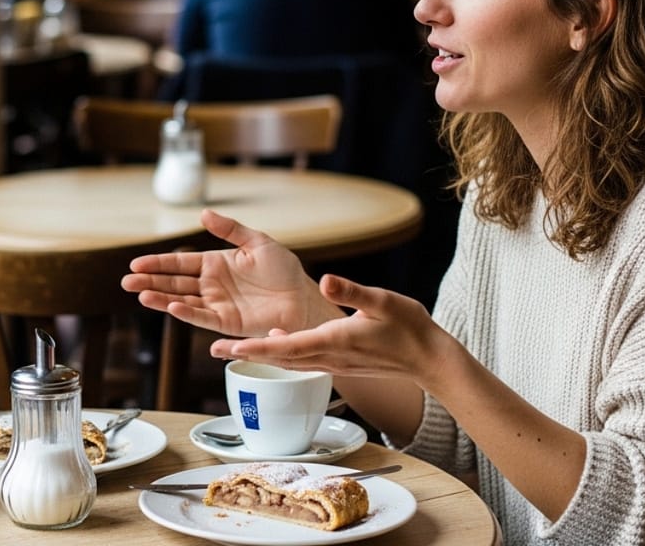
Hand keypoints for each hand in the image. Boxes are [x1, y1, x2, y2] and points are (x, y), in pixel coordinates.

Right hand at [122, 208, 336, 337]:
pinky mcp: (228, 322)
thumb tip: (203, 213)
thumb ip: (230, 229)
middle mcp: (212, 285)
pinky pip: (203, 317)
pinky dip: (186, 312)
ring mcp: (218, 305)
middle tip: (126, 282)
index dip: (157, 263)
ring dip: (161, 298)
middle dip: (149, 282)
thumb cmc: (285, 270)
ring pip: (182, 301)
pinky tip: (170, 305)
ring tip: (140, 294)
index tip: (136, 263)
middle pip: (174, 283)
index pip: (179, 263)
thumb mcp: (257, 242)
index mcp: (215, 263)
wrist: (304, 298)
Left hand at [219, 274, 445, 384]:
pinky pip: (302, 360)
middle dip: (247, 354)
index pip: (287, 346)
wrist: (430, 360)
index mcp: (333, 341)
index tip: (233, 347)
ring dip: (260, 354)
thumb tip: (327, 280)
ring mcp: (333, 363)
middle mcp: (328, 356)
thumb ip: (353, 291)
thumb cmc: (409, 328)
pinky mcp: (339, 363)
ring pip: (288, 360)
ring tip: (232, 350)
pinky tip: (275, 341)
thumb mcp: (383, 301)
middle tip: (215, 349)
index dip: (258, 347)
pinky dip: (281, 352)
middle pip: (278, 357)